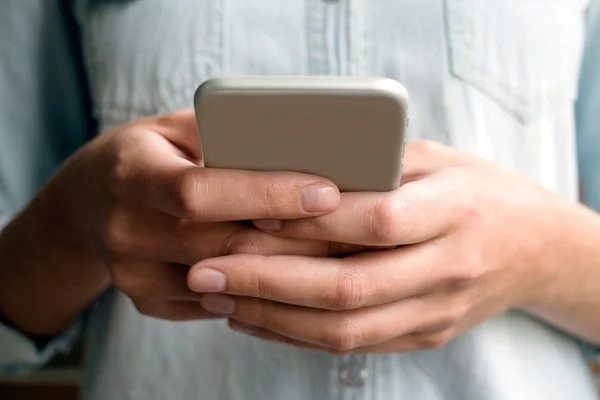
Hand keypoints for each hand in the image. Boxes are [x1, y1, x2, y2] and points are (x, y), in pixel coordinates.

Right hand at [0, 110, 361, 332]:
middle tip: (356, 225)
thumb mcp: (175, 129)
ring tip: (340, 249)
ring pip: (228, 282)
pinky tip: (297, 271)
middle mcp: (126, 231)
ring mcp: (134, 276)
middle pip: (223, 245)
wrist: (88, 203)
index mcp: (132, 175)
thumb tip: (303, 146)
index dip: (267, 194)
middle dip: (296, 238)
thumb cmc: (146, 155)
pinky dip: (260, 287)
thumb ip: (227, 138)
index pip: (201, 192)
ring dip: (288, 268)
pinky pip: (218, 301)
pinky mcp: (149, 302)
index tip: (327, 190)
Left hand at [187, 140, 568, 352]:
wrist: (537, 248)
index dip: (309, 223)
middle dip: (268, 282)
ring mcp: (438, 311)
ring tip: (217, 298)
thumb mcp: (435, 159)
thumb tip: (291, 175)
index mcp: (455, 210)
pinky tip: (255, 317)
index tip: (249, 217)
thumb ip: (373, 165)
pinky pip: (354, 345)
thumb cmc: (477, 190)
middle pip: (350, 288)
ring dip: (273, 317)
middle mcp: (450, 268)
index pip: (376, 220)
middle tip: (206, 271)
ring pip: (346, 329)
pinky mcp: (425, 335)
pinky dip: (297, 335)